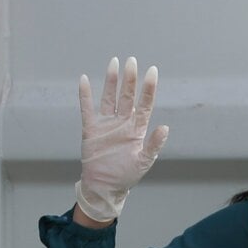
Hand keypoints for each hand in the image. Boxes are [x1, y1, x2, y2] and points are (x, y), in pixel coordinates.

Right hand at [76, 57, 169, 222]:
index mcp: (137, 128)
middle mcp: (122, 122)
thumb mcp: (144, 162)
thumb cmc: (126, 176)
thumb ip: (154, 144)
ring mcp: (106, 124)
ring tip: (113, 63)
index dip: (148, 88)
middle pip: (127, 96)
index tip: (151, 71)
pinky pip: (87, 109)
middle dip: (129, 79)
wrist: (104, 187)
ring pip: (109, 97)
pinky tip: (83, 80)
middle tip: (131, 61)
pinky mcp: (91, 129)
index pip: (144, 103)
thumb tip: (164, 127)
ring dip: (111, 81)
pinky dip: (85, 95)